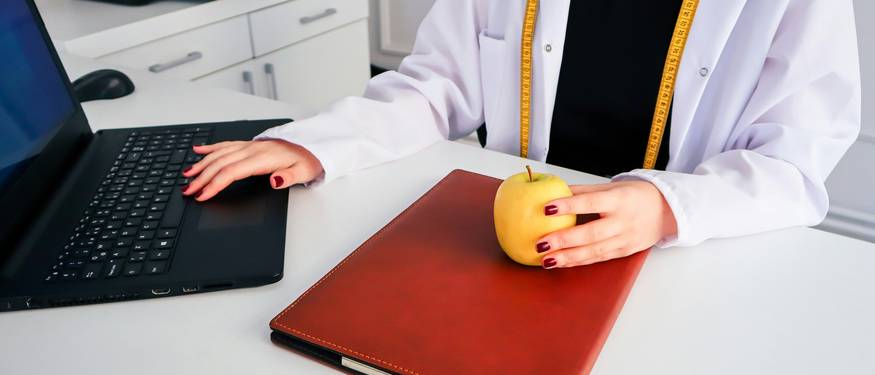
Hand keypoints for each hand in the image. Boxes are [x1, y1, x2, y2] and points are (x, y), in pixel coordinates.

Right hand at [181, 140, 322, 200]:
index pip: (232, 172)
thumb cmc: (307, 160)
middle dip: (202, 178)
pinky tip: (198, 151)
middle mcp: (252, 150)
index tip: (202, 195)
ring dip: (201, 165)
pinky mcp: (250, 145)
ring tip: (186, 175)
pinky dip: (210, 148)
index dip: (215, 184)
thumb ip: (288, 177)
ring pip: (219, 154)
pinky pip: (226, 145)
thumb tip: (274, 180)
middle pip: (220, 164)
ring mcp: (249, 146)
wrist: (312, 145)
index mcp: (262, 159)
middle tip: (188, 190)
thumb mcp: (303, 172)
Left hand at [536, 180, 676, 268]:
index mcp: (619, 200)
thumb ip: (584, 191)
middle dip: (564, 240)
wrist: (666, 211)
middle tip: (540, 243)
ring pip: (593, 251)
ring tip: (545, 260)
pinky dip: (578, 262)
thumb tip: (554, 190)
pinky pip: (598, 258)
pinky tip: (561, 263)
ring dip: (568, 257)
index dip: (569, 206)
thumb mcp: (612, 187)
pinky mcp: (624, 252)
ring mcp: (624, 239)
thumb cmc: (635, 195)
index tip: (547, 208)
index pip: (591, 202)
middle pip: (591, 233)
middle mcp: (622, 221)